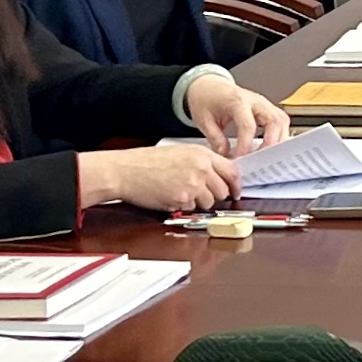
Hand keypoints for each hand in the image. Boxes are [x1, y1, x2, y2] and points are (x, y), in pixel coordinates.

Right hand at [84, 142, 239, 214]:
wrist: (125, 170)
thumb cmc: (146, 161)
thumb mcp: (179, 152)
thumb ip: (201, 162)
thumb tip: (217, 176)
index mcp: (201, 154)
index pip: (232, 171)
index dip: (236, 184)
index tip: (236, 191)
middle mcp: (201, 168)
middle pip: (223, 190)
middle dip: (215, 196)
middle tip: (201, 194)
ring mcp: (193, 184)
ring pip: (208, 202)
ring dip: (198, 202)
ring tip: (179, 191)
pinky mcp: (182, 199)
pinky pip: (191, 208)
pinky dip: (182, 206)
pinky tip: (169, 195)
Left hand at [185, 72, 290, 155]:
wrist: (209, 86)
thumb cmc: (207, 99)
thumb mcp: (204, 120)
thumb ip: (215, 138)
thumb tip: (226, 154)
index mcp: (237, 101)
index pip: (248, 125)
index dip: (246, 145)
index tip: (240, 159)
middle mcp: (255, 101)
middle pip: (273, 121)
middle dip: (270, 144)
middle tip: (260, 160)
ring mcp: (264, 104)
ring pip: (281, 121)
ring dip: (278, 141)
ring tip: (266, 157)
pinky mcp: (267, 109)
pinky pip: (280, 122)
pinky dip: (278, 136)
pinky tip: (269, 148)